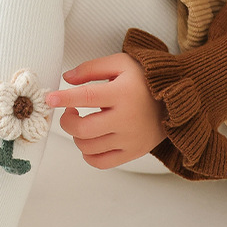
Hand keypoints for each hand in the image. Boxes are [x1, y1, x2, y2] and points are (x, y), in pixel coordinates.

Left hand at [45, 53, 166, 169]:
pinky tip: (90, 139)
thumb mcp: (120, 64)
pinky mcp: (133, 152)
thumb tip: (66, 79)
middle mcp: (127, 119)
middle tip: (69, 111)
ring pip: (88, 147)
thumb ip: (91, 68)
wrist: (177, 101)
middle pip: (83, 129)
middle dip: (67, 121)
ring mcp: (130, 139)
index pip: (87, 97)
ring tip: (83, 122)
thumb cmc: (144, 79)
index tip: (50, 98)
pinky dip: (87, 154)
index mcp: (123, 93)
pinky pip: (100, 162)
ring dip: (77, 136)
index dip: (64, 98)